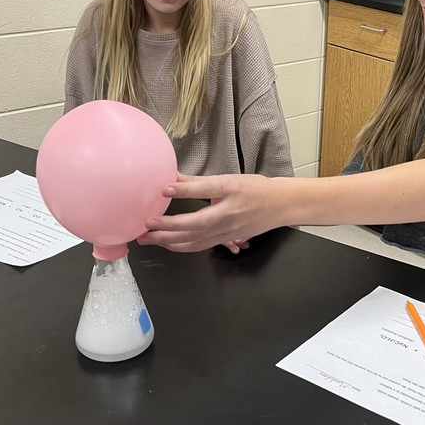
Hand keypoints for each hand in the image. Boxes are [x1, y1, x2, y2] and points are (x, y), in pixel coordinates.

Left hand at [136, 173, 284, 252]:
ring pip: (195, 239)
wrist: (279, 205)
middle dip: (167, 227)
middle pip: (194, 224)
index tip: (164, 189)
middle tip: (146, 226)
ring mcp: (227, 230)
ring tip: (148, 238)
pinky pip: (200, 245)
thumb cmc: (254, 189)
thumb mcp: (228, 179)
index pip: (205, 190)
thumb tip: (172, 178)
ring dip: (169, 240)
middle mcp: (228, 213)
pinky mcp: (226, 239)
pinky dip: (181, 246)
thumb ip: (197, 182)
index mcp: (229, 191)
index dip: (184, 191)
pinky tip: (167, 244)